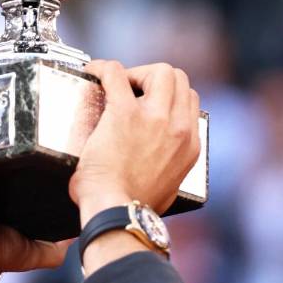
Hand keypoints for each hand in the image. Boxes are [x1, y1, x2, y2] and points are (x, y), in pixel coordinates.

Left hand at [69, 60, 200, 221]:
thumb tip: (157, 164)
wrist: (116, 212)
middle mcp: (178, 127)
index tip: (149, 100)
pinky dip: (103, 69)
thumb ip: (169, 167)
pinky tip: (93, 73)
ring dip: (139, 73)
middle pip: (179, 79)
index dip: (168, 95)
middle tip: (133, 90)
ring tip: (119, 84)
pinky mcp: (125, 113)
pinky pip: (116, 73)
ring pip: (160, 71)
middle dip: (156, 78)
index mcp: (189, 145)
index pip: (189, 100)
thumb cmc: (133, 208)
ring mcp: (155, 118)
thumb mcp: (168, 186)